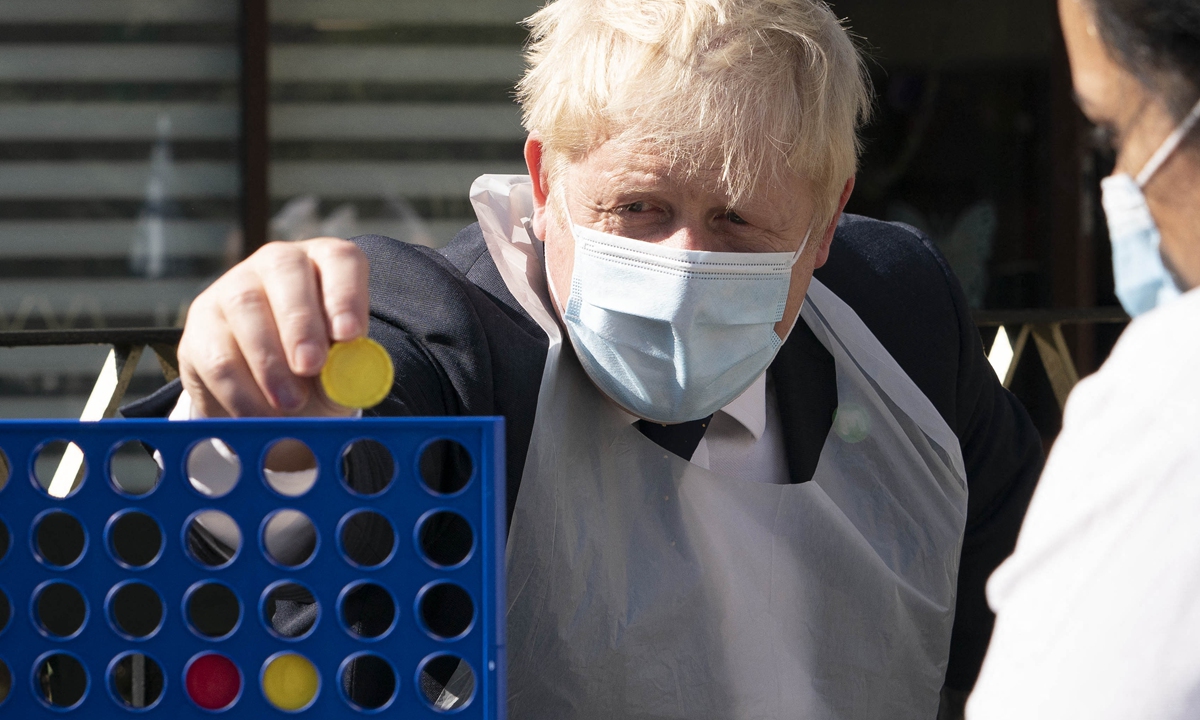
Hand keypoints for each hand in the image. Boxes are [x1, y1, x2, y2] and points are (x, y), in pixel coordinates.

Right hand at [178, 238, 369, 417]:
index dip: (345, 294)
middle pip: (285, 269)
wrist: (270, 398)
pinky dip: (241, 391)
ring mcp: (233, 286)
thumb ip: (348, 371)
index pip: (338, 259)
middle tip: (311, 366)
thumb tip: (350, 380)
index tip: (349, 335)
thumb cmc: (320, 373)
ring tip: (291, 402)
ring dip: (270, 361)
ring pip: (245, 307)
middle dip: (300, 322)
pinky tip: (260, 414)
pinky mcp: (200, 323)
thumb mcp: (341, 373)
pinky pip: (217, 353)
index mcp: (325, 265)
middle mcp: (278, 263)